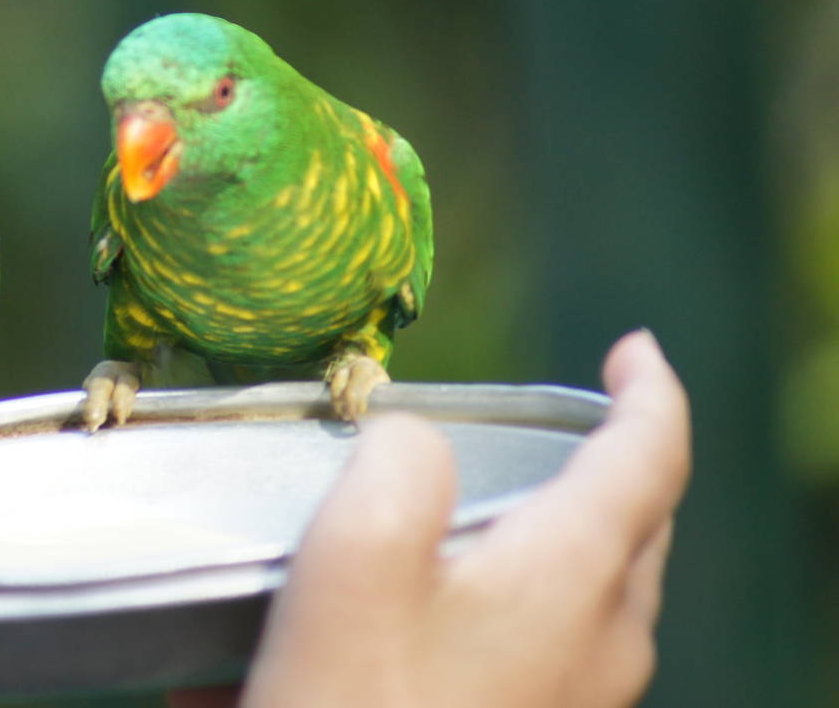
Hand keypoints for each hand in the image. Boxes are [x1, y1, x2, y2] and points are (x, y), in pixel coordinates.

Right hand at [172, 328, 689, 707]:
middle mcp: (600, 646)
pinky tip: (395, 633)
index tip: (632, 347)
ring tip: (469, 523)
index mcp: (572, 578)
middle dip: (612, 467)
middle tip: (557, 429)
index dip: (649, 387)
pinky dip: (506, 613)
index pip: (651, 453)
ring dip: (554, 542)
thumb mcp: (353, 562)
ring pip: (598, 598)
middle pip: (638, 530)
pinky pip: (548, 657)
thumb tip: (413, 446)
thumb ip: (399, 464)